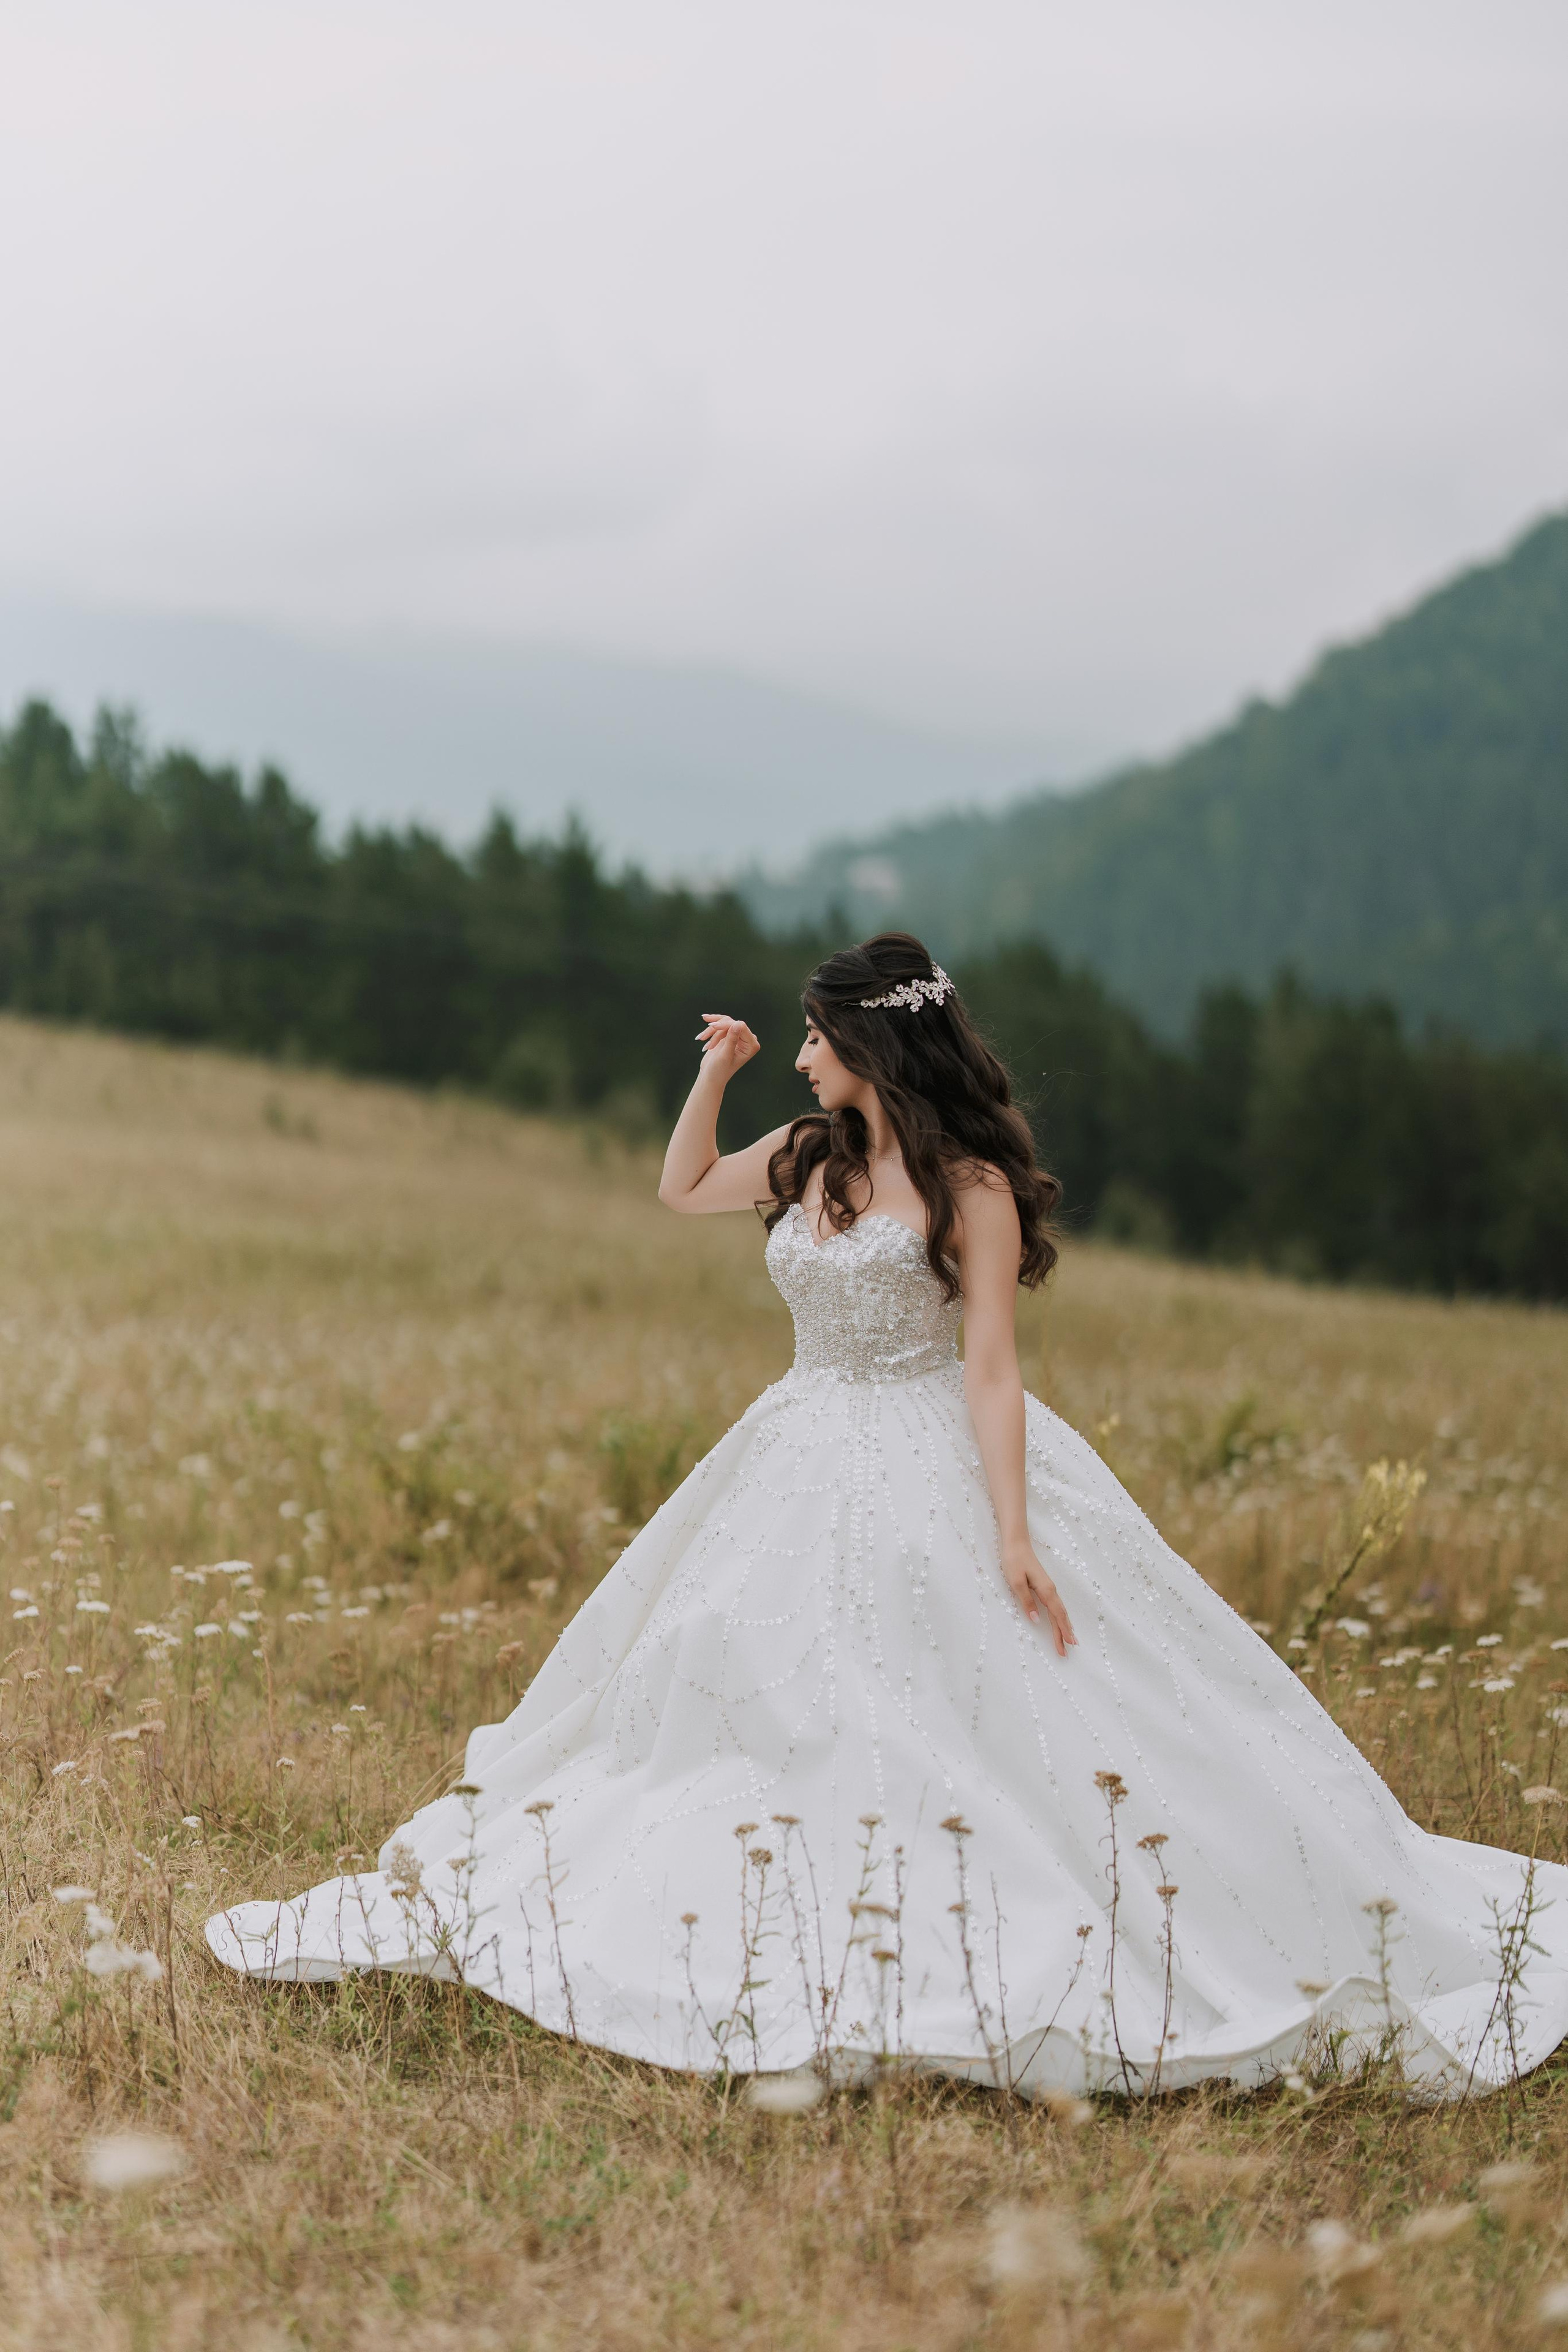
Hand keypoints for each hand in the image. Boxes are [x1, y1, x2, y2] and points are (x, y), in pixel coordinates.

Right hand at [695, 1013, 759, 1082]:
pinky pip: (720, 1024)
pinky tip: (702, 1033)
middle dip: (716, 1029)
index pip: (741, 1026)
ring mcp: (739, 1036)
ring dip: (711, 1030)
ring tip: (701, 1038)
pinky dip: (710, 1029)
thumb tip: (737, 1024)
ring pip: (724, 1022)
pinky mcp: (729, 1034)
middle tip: (702, 1037)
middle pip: (732, 1022)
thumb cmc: (719, 1070)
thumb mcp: (725, 1056)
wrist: (711, 1076)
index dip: (726, 1025)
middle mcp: (748, 1039)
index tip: (712, 1026)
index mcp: (752, 1046)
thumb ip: (732, 1040)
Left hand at [1001, 1541, 1076, 1657]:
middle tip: (1068, 1651)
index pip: (1057, 1616)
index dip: (1062, 1631)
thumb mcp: (1016, 1583)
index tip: (1068, 1646)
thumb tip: (1037, 1621)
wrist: (1016, 1542)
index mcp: (1046, 1590)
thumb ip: (1027, 1602)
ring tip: (1070, 1640)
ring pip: (1059, 1611)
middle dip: (1065, 1633)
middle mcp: (1051, 1590)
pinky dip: (1060, 1616)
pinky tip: (1061, 1621)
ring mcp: (1049, 1587)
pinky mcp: (1044, 1586)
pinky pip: (1055, 1605)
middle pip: (1061, 1616)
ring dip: (1064, 1626)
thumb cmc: (1014, 1561)